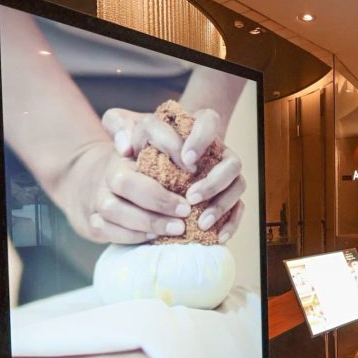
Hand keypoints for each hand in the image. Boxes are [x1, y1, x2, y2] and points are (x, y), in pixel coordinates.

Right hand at [73, 145, 191, 243]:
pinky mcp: (92, 222)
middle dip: (158, 199)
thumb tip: (188, 161)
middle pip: (124, 182)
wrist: (101, 188)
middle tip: (186, 211)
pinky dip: (131, 236)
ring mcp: (97, 198)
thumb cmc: (142, 173)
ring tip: (176, 228)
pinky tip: (154, 237)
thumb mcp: (157, 157)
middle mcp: (109, 174)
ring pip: (113, 209)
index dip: (168, 153)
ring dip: (147, 221)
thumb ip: (171, 148)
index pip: (142, 146)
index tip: (193, 170)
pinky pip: (106, 230)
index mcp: (128, 154)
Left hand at [102, 107, 245, 242]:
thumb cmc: (141, 141)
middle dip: (213, 181)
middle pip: (232, 162)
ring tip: (200, 222)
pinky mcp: (228, 193)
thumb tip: (124, 146)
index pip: (209, 121)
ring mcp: (226, 172)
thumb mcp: (127, 126)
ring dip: (221, 204)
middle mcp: (219, 149)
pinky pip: (239, 208)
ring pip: (238, 184)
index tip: (185, 160)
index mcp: (197, 125)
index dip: (202, 140)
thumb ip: (118, 124)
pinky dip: (231, 223)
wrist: (152, 160)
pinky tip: (218, 236)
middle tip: (190, 197)